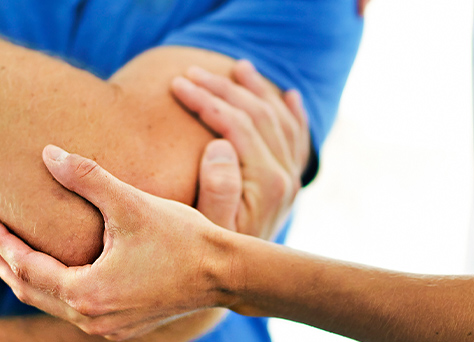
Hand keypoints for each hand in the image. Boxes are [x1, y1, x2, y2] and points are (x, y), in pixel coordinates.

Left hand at [0, 145, 234, 340]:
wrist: (225, 272)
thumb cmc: (181, 236)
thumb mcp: (131, 202)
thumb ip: (87, 176)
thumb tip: (47, 153)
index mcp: (87, 293)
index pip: (26, 268)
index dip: (1, 242)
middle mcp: (91, 319)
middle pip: (30, 291)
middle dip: (3, 261)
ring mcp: (106, 328)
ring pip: (49, 303)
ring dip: (26, 275)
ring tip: (7, 249)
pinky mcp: (120, 326)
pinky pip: (71, 309)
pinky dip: (52, 287)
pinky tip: (52, 267)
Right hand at [173, 60, 310, 240]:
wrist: (237, 287)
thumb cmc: (210, 258)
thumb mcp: (206, 230)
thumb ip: (216, 189)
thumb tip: (222, 145)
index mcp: (265, 182)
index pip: (238, 124)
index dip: (206, 99)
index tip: (177, 84)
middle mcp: (284, 177)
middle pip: (258, 115)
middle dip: (223, 88)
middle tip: (189, 73)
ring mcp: (289, 179)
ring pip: (279, 119)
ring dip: (256, 91)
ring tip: (235, 69)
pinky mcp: (288, 184)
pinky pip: (297, 138)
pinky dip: (293, 113)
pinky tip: (288, 96)